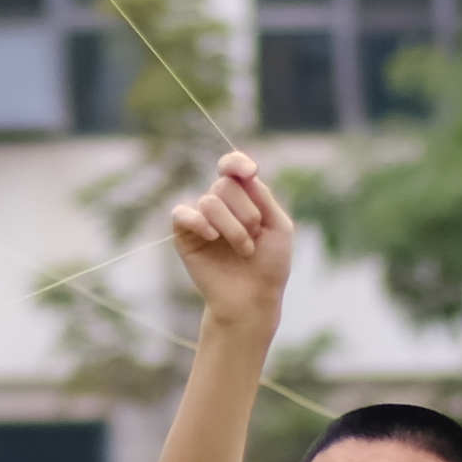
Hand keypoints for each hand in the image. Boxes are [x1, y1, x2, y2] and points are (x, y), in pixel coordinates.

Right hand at [160, 150, 294, 332]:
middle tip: (255, 236)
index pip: (231, 166)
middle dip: (246, 212)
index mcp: (243, 197)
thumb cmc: (269, 265)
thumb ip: (263, 196)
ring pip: (209, 202)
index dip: (237, 163)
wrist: (252, 299)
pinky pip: (182, 214)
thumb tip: (244, 173)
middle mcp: (220, 204)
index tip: (251, 171)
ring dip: (233, 228)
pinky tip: (212, 237)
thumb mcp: (278, 226)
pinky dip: (199, 222)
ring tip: (244, 249)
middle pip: (225, 185)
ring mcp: (201, 219)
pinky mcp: (184, 236)